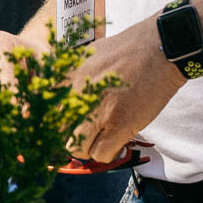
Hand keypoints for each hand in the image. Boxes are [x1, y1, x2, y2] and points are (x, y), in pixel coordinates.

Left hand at [68, 18, 182, 161]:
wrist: (159, 48)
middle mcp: (76, 95)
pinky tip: (117, 144)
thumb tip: (63, 92)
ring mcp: (97, 112)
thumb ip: (73, 74)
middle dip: (70, 137)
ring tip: (102, 140)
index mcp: (67, 77)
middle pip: (57, 132)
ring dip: (88, 148)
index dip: (54, 121)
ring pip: (77, 148)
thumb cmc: (128, 50)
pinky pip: (100, 154)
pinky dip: (107, 154)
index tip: (63, 126)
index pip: (44, 109)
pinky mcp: (119, 125)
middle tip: (86, 136)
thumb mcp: (89, 54)